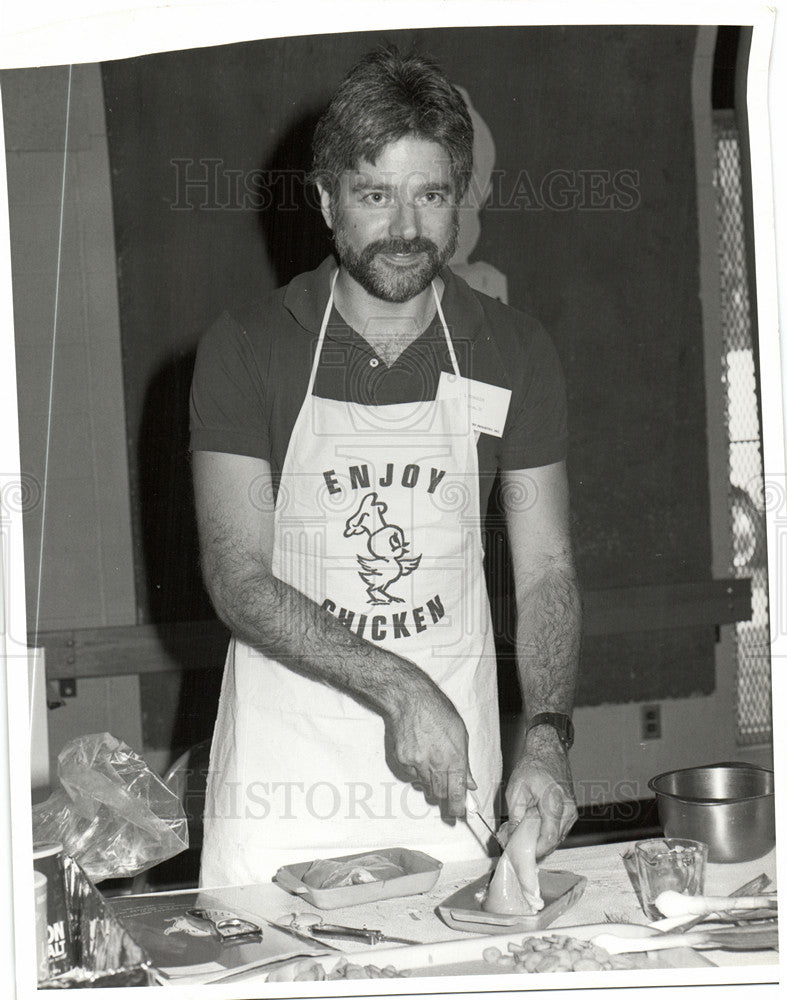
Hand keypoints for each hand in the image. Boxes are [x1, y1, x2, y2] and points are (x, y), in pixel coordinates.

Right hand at [386, 679, 474, 817]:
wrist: (411, 700)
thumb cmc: (438, 712)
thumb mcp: (460, 734)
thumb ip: (465, 763)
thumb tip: (470, 783)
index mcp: (454, 758)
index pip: (456, 793)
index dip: (457, 808)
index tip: (458, 815)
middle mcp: (435, 764)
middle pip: (440, 794)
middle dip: (445, 797)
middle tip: (447, 794)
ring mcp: (416, 763)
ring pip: (425, 786)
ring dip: (431, 782)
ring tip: (432, 762)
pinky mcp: (402, 760)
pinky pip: (411, 775)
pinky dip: (417, 770)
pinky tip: (419, 752)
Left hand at [503, 727, 577, 857]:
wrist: (548, 751)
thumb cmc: (533, 766)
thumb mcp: (516, 790)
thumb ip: (514, 817)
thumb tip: (509, 838)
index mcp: (554, 804)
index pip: (549, 838)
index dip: (535, 851)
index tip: (521, 854)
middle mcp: (568, 811)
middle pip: (553, 842)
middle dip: (534, 848)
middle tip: (514, 846)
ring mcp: (572, 812)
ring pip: (556, 838)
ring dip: (539, 841)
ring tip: (520, 836)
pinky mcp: (570, 813)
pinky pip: (558, 830)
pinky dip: (545, 834)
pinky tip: (530, 829)